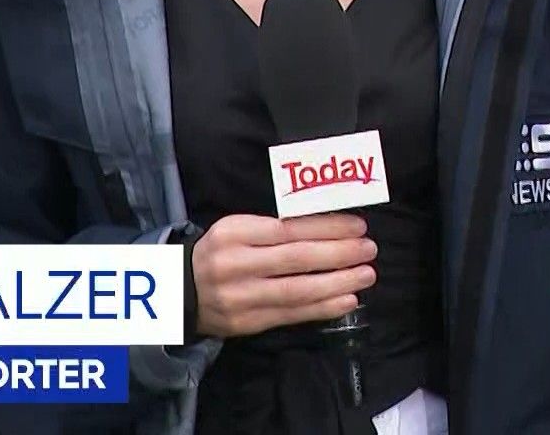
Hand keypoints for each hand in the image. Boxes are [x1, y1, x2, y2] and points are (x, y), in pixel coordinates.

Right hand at [191, 212, 375, 337]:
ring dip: (338, 283)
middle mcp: (236, 264)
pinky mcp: (248, 323)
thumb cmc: (221, 252)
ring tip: (366, 275)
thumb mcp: (238, 229)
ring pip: (297, 290)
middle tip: (369, 249)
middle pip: (296, 259)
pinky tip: (347, 300)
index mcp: (235, 232)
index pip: (289, 229)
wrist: (180, 291)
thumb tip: (330, 228)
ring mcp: (242, 297)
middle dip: (339, 253)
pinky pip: (292, 314)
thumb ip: (276, 229)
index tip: (358, 227)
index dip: (327, 228)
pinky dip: (323, 308)